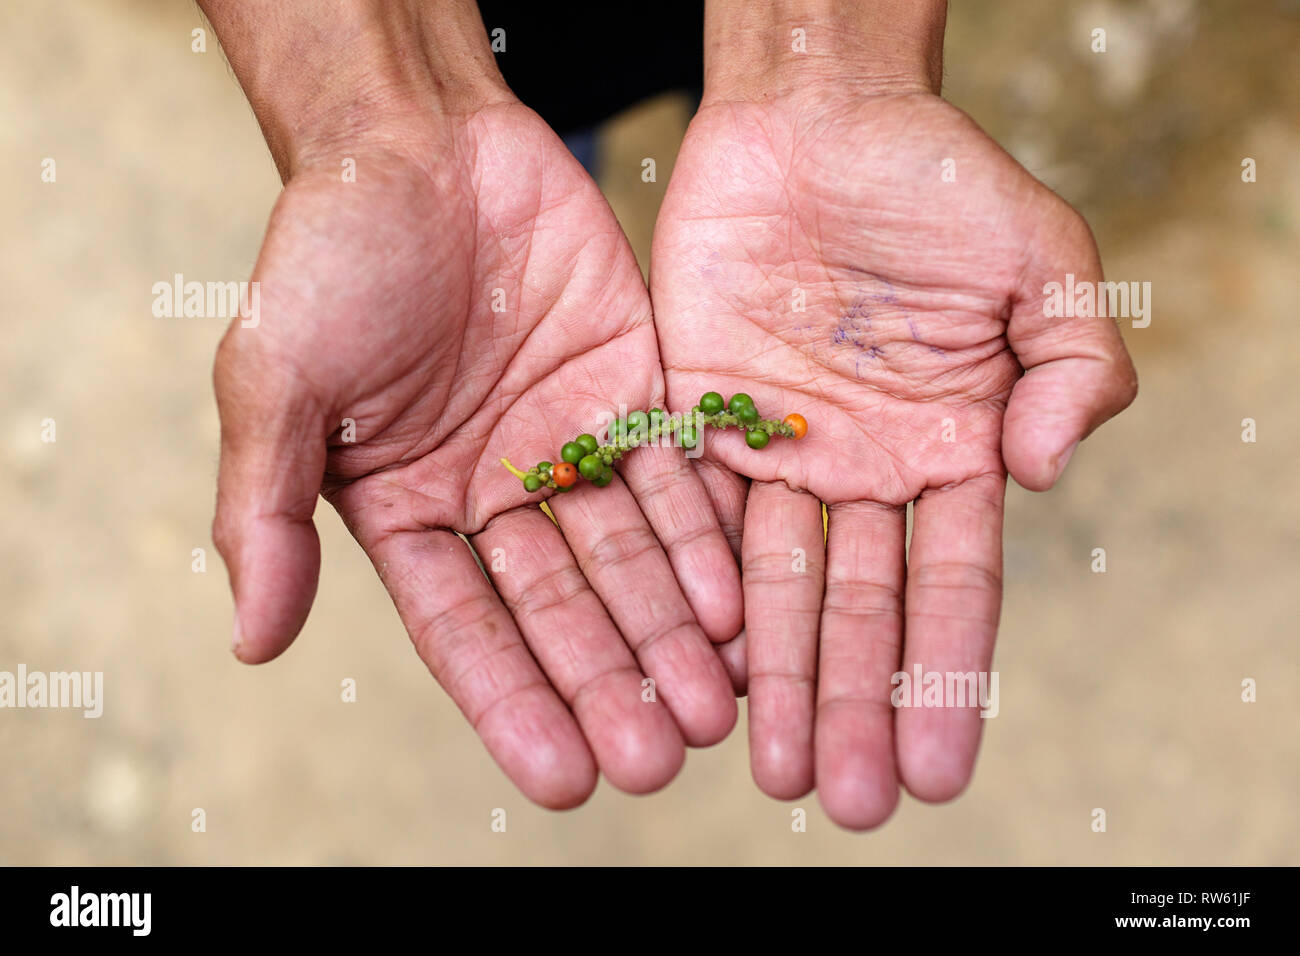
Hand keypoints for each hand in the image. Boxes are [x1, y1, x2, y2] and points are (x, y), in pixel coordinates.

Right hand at [205, 1, 740, 807]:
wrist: (422, 138)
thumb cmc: (331, 253)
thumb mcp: (277, 378)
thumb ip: (267, 506)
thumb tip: (251, 641)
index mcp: (408, 510)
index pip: (465, 629)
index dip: (512, 704)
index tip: (562, 778)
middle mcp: (496, 494)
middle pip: (563, 610)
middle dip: (611, 683)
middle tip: (661, 757)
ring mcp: (570, 446)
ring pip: (630, 558)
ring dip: (673, 633)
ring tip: (722, 704)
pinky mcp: (634, 394)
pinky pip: (675, 477)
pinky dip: (705, 539)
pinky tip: (737, 602)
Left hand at [652, 3, 1136, 827]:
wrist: (820, 117)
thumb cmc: (942, 183)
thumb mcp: (1044, 261)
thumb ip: (1073, 365)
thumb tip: (1046, 474)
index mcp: (952, 447)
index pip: (951, 588)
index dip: (946, 679)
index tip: (940, 773)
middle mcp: (863, 467)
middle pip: (856, 606)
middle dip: (851, 703)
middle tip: (842, 801)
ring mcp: (777, 447)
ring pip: (773, 580)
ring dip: (773, 674)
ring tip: (768, 765)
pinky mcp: (696, 413)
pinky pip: (695, 513)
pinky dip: (698, 588)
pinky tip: (697, 663)